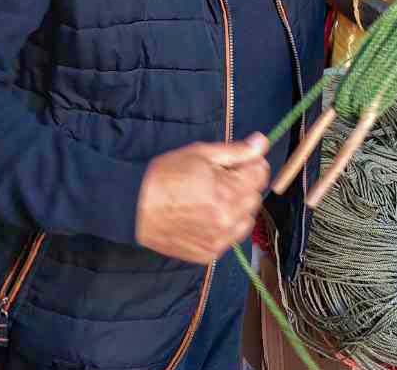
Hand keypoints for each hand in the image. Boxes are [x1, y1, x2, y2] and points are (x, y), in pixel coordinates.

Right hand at [135, 134, 268, 264]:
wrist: (134, 207)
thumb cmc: (164, 176)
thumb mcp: (200, 154)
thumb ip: (235, 151)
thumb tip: (261, 142)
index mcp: (227, 191)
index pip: (261, 175)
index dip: (251, 164)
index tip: (238, 162)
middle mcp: (227, 219)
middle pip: (255, 198)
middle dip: (243, 186)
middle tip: (219, 179)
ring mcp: (218, 240)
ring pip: (245, 221)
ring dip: (237, 209)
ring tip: (212, 199)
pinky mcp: (209, 254)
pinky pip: (229, 239)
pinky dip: (223, 227)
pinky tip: (204, 216)